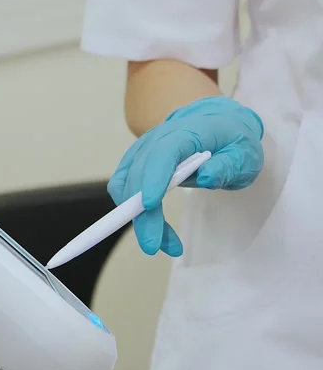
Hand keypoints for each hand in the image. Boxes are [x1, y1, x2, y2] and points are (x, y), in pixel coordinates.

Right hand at [108, 96, 263, 256]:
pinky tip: (154, 227)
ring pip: (127, 183)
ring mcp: (145, 148)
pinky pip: (125, 186)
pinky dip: (134, 212)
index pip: (164, 152)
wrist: (218, 123)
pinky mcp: (138, 161)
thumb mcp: (244, 155)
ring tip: (164, 243)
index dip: (154, 177)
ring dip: (139, 217)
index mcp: (188, 131)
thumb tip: (207, 178)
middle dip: (142, 212)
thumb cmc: (233, 141)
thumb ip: (228, 166)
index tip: (151, 205)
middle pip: (140, 173)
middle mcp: (159, 137)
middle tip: (154, 246)